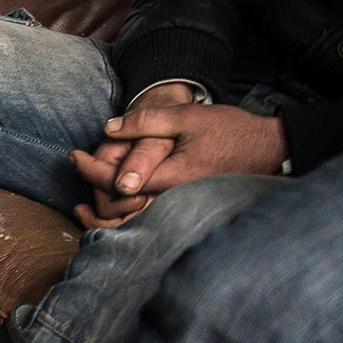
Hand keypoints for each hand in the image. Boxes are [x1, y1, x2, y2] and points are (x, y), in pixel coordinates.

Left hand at [70, 92, 287, 228]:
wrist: (268, 148)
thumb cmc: (230, 131)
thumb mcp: (187, 118)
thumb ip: (146, 122)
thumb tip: (107, 129)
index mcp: (170, 178)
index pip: (115, 183)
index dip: (89, 170)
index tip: (74, 156)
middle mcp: (172, 201)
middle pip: (118, 212)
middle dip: (91, 196)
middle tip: (77, 173)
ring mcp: (178, 209)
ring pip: (131, 225)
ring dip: (103, 217)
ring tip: (83, 203)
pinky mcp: (183, 210)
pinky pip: (147, 222)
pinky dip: (124, 218)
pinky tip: (113, 207)